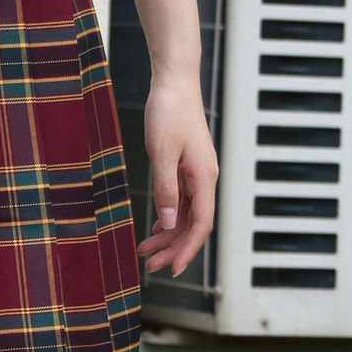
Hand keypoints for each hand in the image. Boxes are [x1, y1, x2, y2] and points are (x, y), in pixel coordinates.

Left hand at [138, 69, 217, 276]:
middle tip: (150, 266)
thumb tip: (168, 223)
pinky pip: (182, 200)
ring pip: (187, 214)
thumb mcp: (162, 152)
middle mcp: (205, 178)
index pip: (201, 224)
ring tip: (146, 252)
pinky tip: (156, 227)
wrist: (174, 82)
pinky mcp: (187, 166)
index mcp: (205, 177)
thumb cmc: (168, 111)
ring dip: (168, 234)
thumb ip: (165, 189)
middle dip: (174, 247)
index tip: (173, 269)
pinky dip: (169, 216)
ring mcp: (197, 173)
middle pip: (194, 224)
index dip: (187, 249)